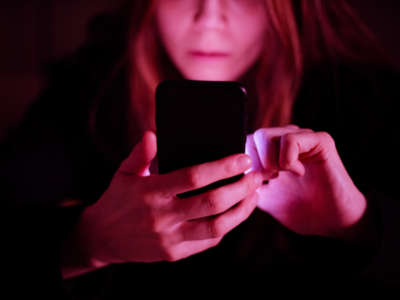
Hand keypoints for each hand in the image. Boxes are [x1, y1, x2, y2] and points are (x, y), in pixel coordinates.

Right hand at [78, 131, 262, 265]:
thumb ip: (140, 153)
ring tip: (254, 195)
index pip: (194, 177)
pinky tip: (236, 212)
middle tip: (255, 175)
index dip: (222, 167)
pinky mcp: (174, 254)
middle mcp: (163, 216)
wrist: (102, 238)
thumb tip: (153, 133)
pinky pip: (208, 241)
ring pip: (216, 226)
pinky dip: (227, 226)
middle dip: (241, 187)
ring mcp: (170, 238)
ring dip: (241, 210)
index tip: (242, 159)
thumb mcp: (124, 172)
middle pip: (212, 202)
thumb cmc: (117, 200)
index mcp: (151, 192)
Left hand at [246, 125, 366, 236]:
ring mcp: (303, 138)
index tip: (256, 182)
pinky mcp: (320, 141)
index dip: (246, 163)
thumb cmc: (301, 210)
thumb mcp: (265, 198)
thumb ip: (248, 183)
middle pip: (254, 136)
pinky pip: (290, 139)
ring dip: (268, 162)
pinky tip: (298, 172)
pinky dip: (287, 160)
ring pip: (266, 135)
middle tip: (269, 180)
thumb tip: (231, 174)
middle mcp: (288, 140)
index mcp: (275, 150)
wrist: (333, 222)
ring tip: (282, 176)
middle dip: (255, 163)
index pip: (247, 142)